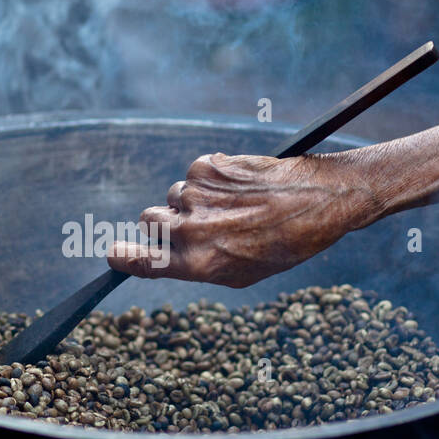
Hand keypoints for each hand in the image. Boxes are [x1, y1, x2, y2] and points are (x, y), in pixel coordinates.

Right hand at [106, 151, 376, 287]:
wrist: (320, 201)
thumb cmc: (284, 244)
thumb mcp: (240, 272)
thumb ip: (197, 266)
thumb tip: (165, 258)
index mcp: (196, 263)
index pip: (136, 260)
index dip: (123, 256)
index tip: (117, 253)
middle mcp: (190, 230)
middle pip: (149, 219)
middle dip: (166, 220)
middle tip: (199, 222)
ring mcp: (196, 194)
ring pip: (177, 194)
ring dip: (197, 198)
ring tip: (237, 204)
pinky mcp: (208, 165)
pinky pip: (197, 173)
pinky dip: (214, 177)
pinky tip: (243, 185)